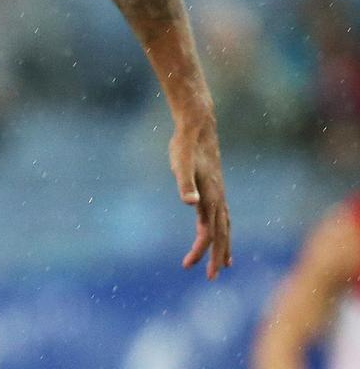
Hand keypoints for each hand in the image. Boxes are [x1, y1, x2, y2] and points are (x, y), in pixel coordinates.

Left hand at [169, 122, 232, 279]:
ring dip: (224, 246)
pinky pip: (222, 215)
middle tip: (211, 278)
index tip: (190, 266)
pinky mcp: (215, 187)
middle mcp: (218, 198)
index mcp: (210, 197)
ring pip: (225, 226)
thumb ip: (184, 183)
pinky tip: (216, 231)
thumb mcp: (180, 163)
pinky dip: (222, 229)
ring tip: (224, 264)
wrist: (198, 127)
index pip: (208, 233)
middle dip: (216, 256)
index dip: (200, 251)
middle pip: (221, 234)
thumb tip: (189, 202)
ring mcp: (219, 193)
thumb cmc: (185, 146)